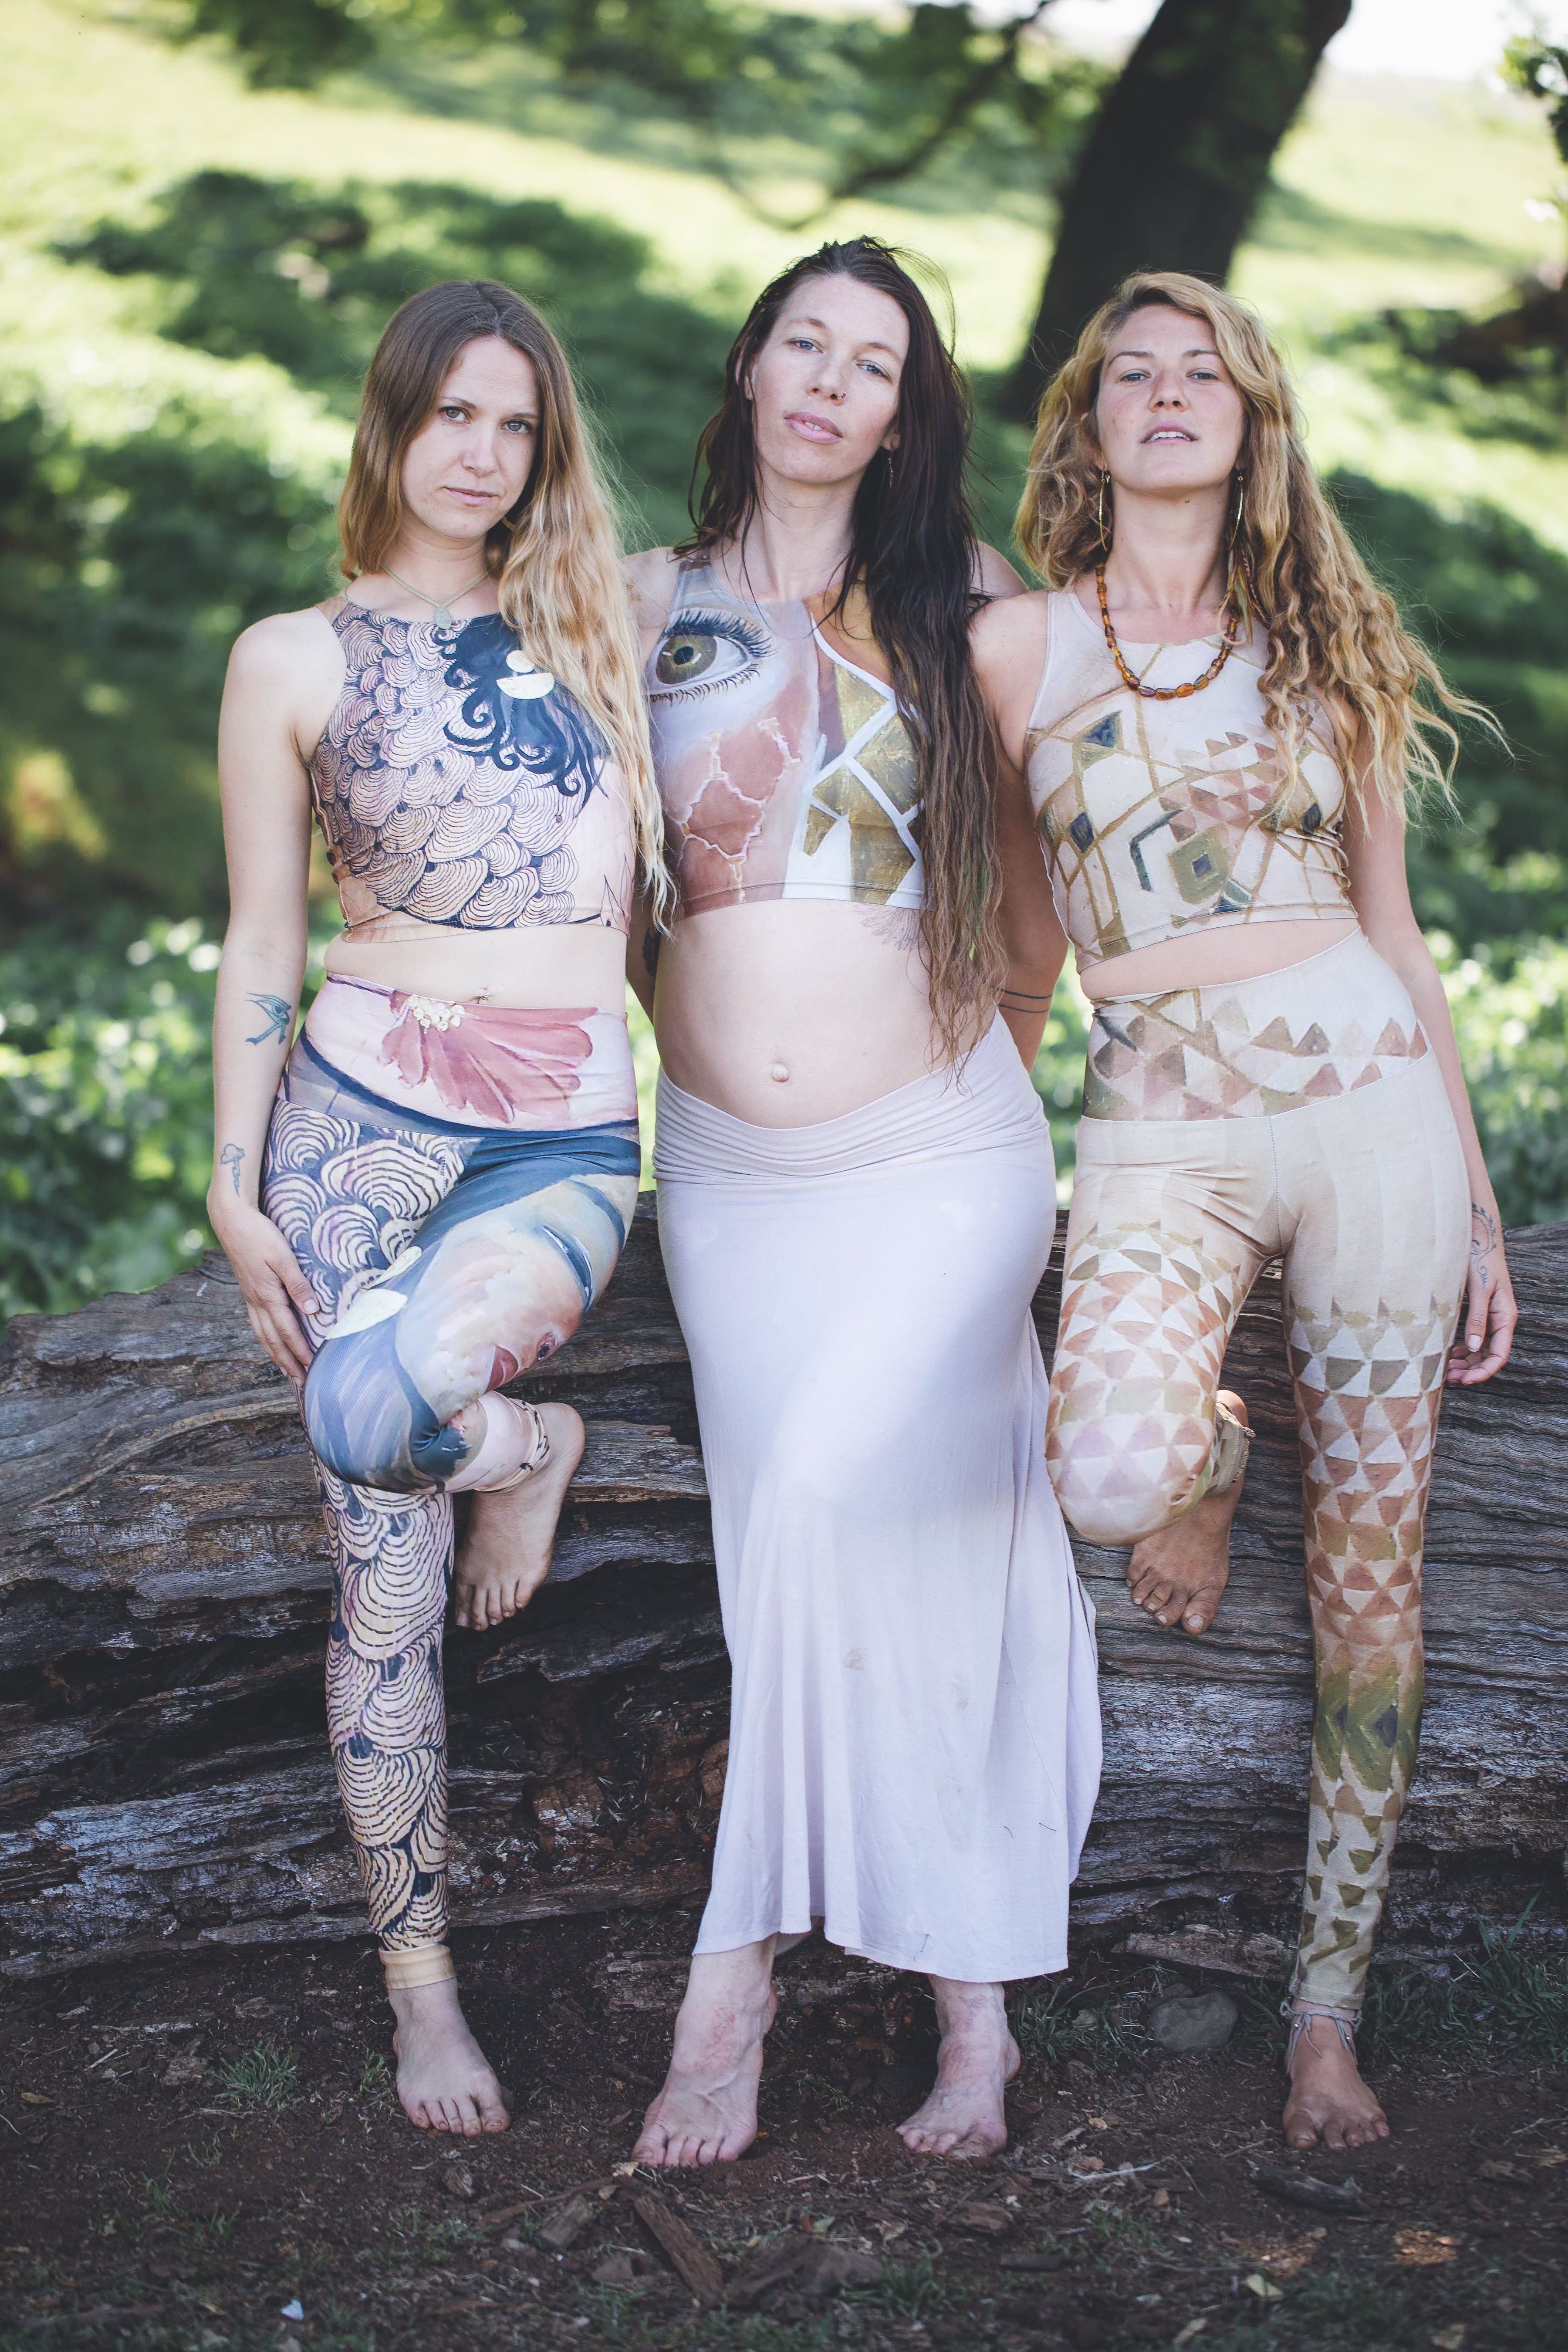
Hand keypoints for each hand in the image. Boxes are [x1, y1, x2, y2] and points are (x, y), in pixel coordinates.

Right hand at [209, 1195, 317, 1385]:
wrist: (232, 1221)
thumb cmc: (259, 1235)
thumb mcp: (282, 1257)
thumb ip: (297, 1284)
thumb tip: (312, 1311)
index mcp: (268, 1295)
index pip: (288, 1331)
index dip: (300, 1351)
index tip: (312, 1369)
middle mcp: (257, 1302)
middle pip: (273, 1340)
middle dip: (288, 1363)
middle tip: (301, 1383)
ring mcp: (250, 1298)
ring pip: (263, 1335)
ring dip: (276, 1355)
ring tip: (287, 1371)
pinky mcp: (248, 1292)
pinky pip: (257, 1324)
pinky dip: (266, 1339)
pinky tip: (271, 1343)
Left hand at [1446, 1197, 1516, 1384]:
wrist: (1478, 1237)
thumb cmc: (1480, 1259)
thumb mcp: (1479, 1289)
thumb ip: (1477, 1318)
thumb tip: (1472, 1348)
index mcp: (1505, 1317)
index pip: (1499, 1354)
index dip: (1484, 1371)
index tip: (1466, 1381)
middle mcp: (1500, 1319)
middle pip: (1490, 1355)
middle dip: (1472, 1370)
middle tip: (1449, 1378)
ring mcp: (1490, 1315)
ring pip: (1481, 1348)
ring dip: (1466, 1362)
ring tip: (1445, 1370)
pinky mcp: (1479, 1310)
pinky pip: (1474, 1336)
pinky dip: (1462, 1349)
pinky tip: (1449, 1353)